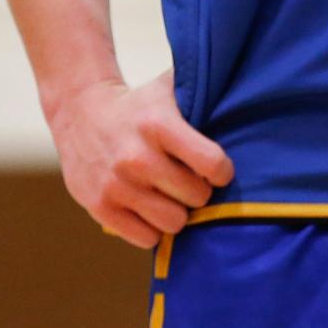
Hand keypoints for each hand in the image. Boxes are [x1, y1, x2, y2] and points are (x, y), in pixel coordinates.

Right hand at [48, 69, 233, 248]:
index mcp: (159, 125)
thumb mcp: (170, 88)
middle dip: (199, 191)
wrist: (80, 112)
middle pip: (195, 197)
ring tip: (171, 195)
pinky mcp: (99, 207)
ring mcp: (116, 185)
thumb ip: (205, 92)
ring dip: (178, 212)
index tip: (218, 169)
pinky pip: (146, 238)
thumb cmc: (139, 103)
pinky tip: (149, 207)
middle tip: (191, 181)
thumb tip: (247, 94)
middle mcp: (137, 157)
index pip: (211, 162)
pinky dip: (153, 228)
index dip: (222, 170)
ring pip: (173, 223)